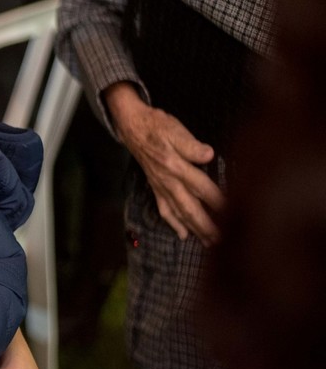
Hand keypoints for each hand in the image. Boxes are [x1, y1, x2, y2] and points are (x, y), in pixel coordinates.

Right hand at [105, 83, 222, 244]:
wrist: (132, 126)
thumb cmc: (156, 126)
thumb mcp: (175, 129)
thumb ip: (191, 145)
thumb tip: (208, 155)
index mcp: (175, 166)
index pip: (202, 188)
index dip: (219, 202)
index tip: (235, 215)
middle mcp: (168, 181)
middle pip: (190, 208)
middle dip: (207, 226)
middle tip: (223, 241)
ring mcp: (161, 186)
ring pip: (179, 212)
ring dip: (194, 229)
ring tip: (208, 242)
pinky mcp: (156, 187)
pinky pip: (164, 209)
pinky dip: (173, 223)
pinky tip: (182, 233)